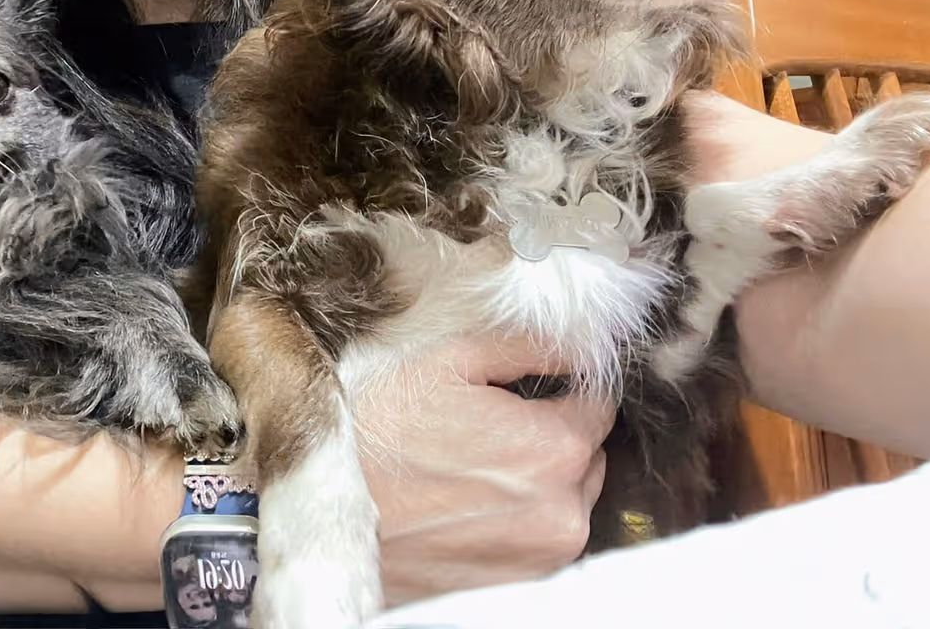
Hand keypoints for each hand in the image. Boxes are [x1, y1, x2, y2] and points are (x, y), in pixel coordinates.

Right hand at [355, 333, 614, 604]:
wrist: (330, 511)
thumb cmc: (380, 431)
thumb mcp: (447, 363)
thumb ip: (525, 347)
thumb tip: (577, 343)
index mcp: (554, 447)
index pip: (600, 404)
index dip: (567, 388)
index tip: (531, 388)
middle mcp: (563, 511)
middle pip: (587, 456)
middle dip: (553, 436)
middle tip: (492, 427)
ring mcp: (543, 557)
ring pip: (568, 501)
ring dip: (540, 482)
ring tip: (475, 468)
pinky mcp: (519, 585)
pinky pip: (542, 539)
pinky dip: (520, 520)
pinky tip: (471, 504)